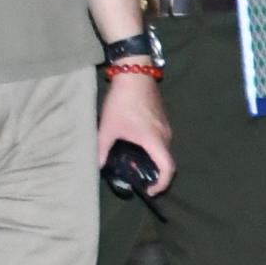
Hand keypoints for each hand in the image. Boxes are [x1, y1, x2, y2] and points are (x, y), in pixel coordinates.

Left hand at [98, 69, 173, 193]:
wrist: (135, 74)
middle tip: (138, 178)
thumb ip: (102, 148)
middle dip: (155, 173)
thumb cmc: (122, 102)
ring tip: (135, 161)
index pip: (167, 168)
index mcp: (154, 140)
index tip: (150, 190)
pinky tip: (136, 143)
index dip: (162, 184)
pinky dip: (152, 148)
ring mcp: (165, 125)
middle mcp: (164, 135)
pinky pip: (161, 139)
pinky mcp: (162, 118)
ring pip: (164, 149)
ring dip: (153, 159)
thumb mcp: (108, 127)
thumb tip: (98, 165)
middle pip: (166, 160)